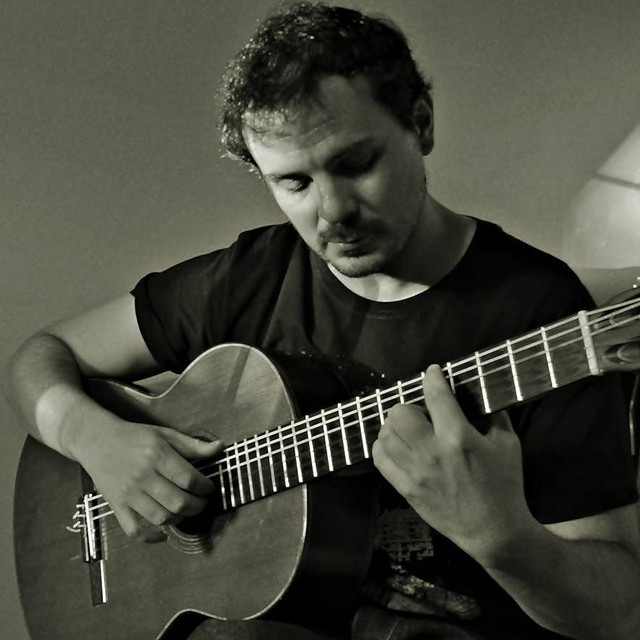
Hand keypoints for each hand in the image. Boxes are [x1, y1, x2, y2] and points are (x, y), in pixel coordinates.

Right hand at [71, 415, 222, 539]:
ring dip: (179, 519)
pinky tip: (163, 532)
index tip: (209, 488)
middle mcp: (143, 476)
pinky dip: (151, 537)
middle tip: (202, 502)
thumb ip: (193, 445)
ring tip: (185, 511)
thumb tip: (220, 447)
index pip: (189, 479)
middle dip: (197, 506)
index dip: (205, 487)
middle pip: (178, 501)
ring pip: (160, 517)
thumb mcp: (165, 434)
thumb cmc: (135, 436)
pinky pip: (134, 530)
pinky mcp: (116, 505)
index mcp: (157, 455)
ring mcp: (128, 493)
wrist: (97, 440)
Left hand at [372, 365, 535, 563]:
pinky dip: (383, 447)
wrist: (493, 531)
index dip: (432, 377)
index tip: (432, 372)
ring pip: (385, 434)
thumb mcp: (508, 444)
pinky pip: (380, 459)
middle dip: (410, 406)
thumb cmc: (504, 485)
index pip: (436, 395)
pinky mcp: (405, 489)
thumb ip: (492, 416)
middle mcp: (431, 452)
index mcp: (458, 437)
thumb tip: (477, 394)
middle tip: (423, 415)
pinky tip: (397, 447)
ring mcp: (415, 472)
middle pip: (399, 412)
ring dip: (395, 426)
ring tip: (410, 431)